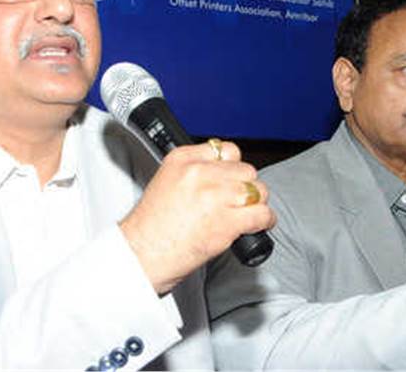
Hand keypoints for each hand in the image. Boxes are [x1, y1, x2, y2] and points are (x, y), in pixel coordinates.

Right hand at [119, 141, 275, 293]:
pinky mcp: (227, 220)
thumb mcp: (167, 183)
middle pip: (246, 170)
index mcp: (182, 159)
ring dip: (256, 204)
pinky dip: (264, 222)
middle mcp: (200, 172)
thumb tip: (224, 176)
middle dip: (245, 187)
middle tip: (237, 202)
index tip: (231, 180)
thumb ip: (195, 173)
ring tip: (247, 214)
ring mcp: (215, 195)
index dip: (232, 168)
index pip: (226, 150)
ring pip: (257, 190)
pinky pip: (261, 214)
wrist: (141, 255)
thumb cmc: (150, 228)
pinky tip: (256, 226)